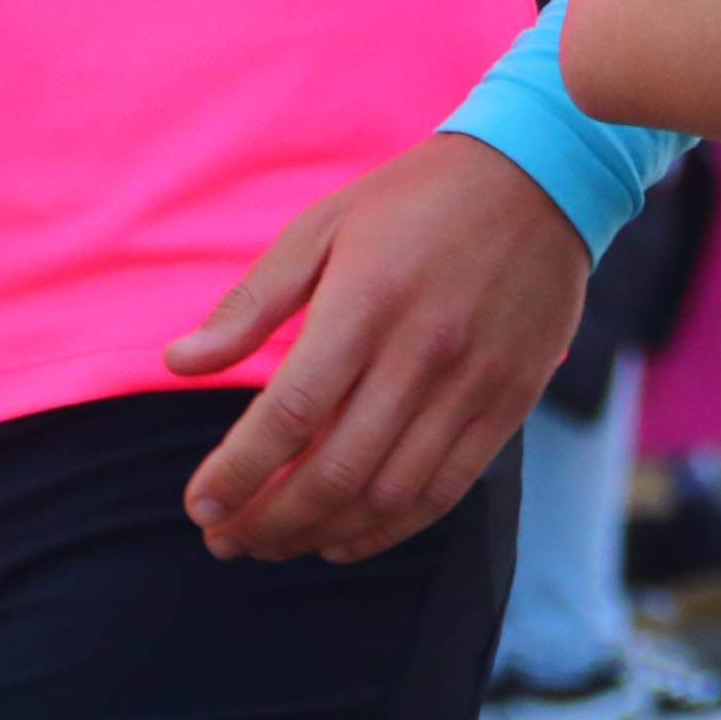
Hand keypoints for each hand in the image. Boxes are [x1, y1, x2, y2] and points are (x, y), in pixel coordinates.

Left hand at [164, 133, 589, 563]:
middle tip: (225, 538)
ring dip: (319, 534)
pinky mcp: (509, 402)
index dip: (237, 473)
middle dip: (266, 520)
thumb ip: (252, 304)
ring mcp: (471, 383)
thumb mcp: (323, 228)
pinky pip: (444, 491)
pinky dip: (388, 531)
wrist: (541, 177)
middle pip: (333, 470)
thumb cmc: (414, 201)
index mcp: (365, 304)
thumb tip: (179, 364)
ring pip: (386, 495)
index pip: (290, 415)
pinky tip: (344, 539)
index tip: (199, 505)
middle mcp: (420, 353)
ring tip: (275, 543)